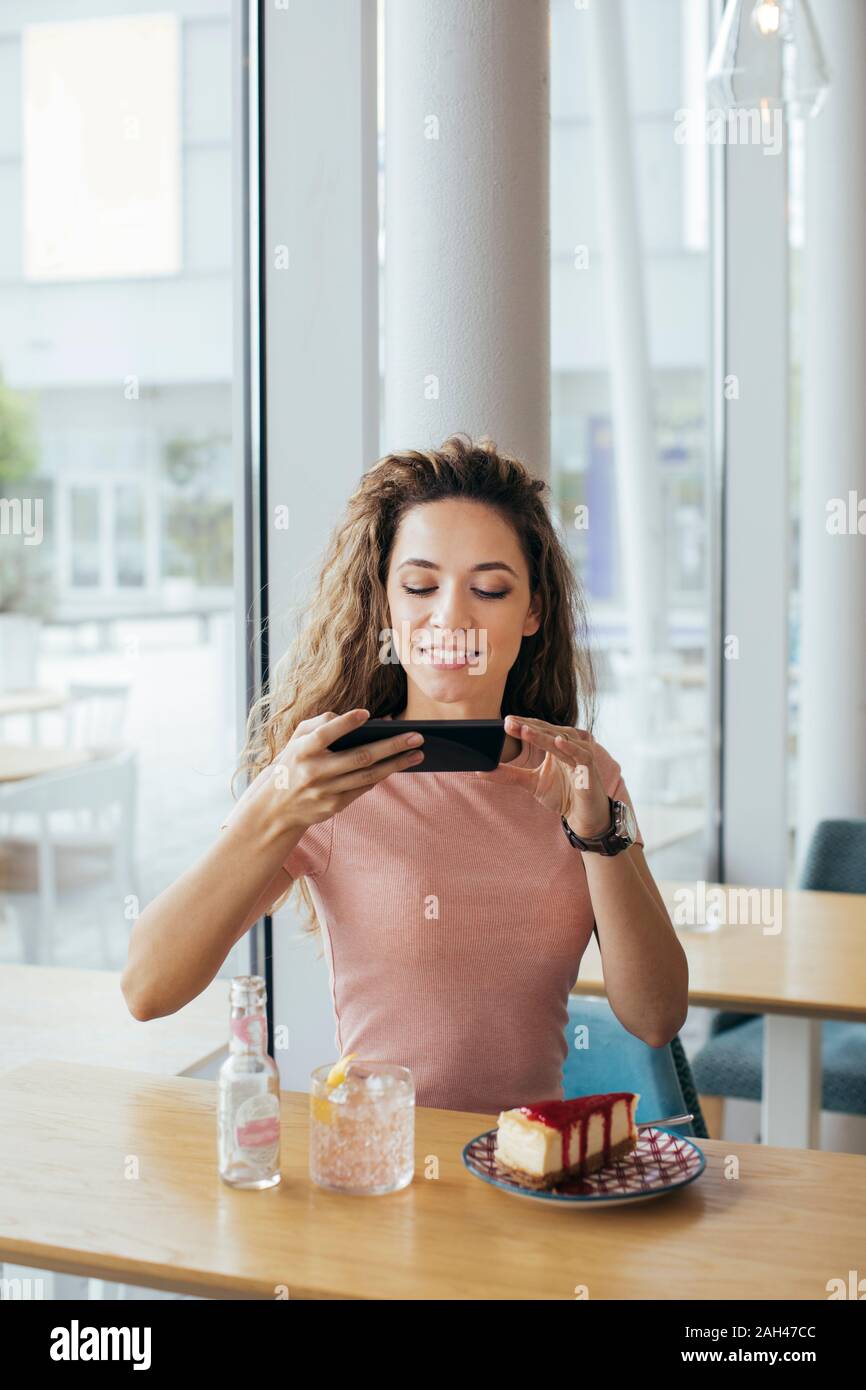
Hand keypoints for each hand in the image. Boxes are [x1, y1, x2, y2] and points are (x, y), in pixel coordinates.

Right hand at [243, 710, 424, 834]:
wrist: (275, 808)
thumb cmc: (292, 763)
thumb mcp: (296, 740)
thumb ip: (319, 724)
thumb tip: (355, 717)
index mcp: (302, 751)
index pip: (324, 734)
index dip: (344, 723)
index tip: (366, 713)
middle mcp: (314, 772)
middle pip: (359, 757)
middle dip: (392, 746)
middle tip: (417, 737)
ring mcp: (326, 792)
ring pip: (367, 776)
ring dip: (396, 764)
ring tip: (417, 753)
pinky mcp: (334, 806)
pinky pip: (363, 789)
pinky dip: (381, 776)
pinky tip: (398, 766)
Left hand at [477, 714, 611, 838]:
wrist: (583, 816)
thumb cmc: (562, 794)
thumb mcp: (531, 783)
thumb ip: (509, 775)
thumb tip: (481, 770)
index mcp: (556, 745)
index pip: (538, 729)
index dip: (522, 725)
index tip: (504, 722)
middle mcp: (570, 745)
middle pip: (547, 731)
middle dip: (528, 726)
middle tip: (508, 722)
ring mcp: (581, 755)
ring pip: (561, 740)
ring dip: (543, 735)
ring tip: (525, 730)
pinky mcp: (590, 769)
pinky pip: (581, 755)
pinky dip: (570, 748)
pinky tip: (557, 742)